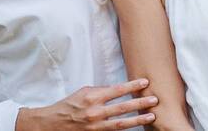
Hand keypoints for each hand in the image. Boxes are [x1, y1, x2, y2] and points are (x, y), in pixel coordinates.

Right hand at [16, 78, 157, 130]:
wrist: (52, 124)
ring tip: (151, 116)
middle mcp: (95, 112)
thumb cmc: (69, 105)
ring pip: (121, 123)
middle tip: (155, 99)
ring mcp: (96, 126)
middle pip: (123, 107)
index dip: (132, 86)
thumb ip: (101, 91)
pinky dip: (125, 130)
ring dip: (138, 119)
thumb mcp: (84, 92)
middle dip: (140, 103)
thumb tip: (118, 89)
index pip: (117, 89)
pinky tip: (137, 128)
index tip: (145, 82)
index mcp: (92, 97)